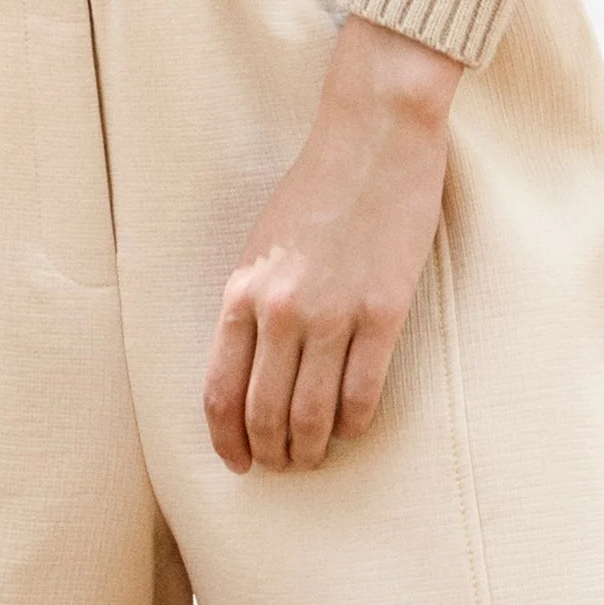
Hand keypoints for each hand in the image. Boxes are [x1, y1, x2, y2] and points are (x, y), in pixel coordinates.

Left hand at [203, 14, 460, 473]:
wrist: (373, 137)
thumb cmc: (316, 185)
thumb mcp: (262, 242)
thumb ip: (252, 301)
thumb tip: (252, 367)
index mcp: (242, 290)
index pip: (219, 392)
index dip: (226, 440)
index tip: (237, 462)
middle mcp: (280, 309)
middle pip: (264, 414)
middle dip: (270, 454)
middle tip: (280, 467)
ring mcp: (333, 313)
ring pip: (312, 416)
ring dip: (310, 450)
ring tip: (313, 458)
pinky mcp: (383, 312)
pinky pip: (363, 394)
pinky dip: (354, 425)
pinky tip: (353, 429)